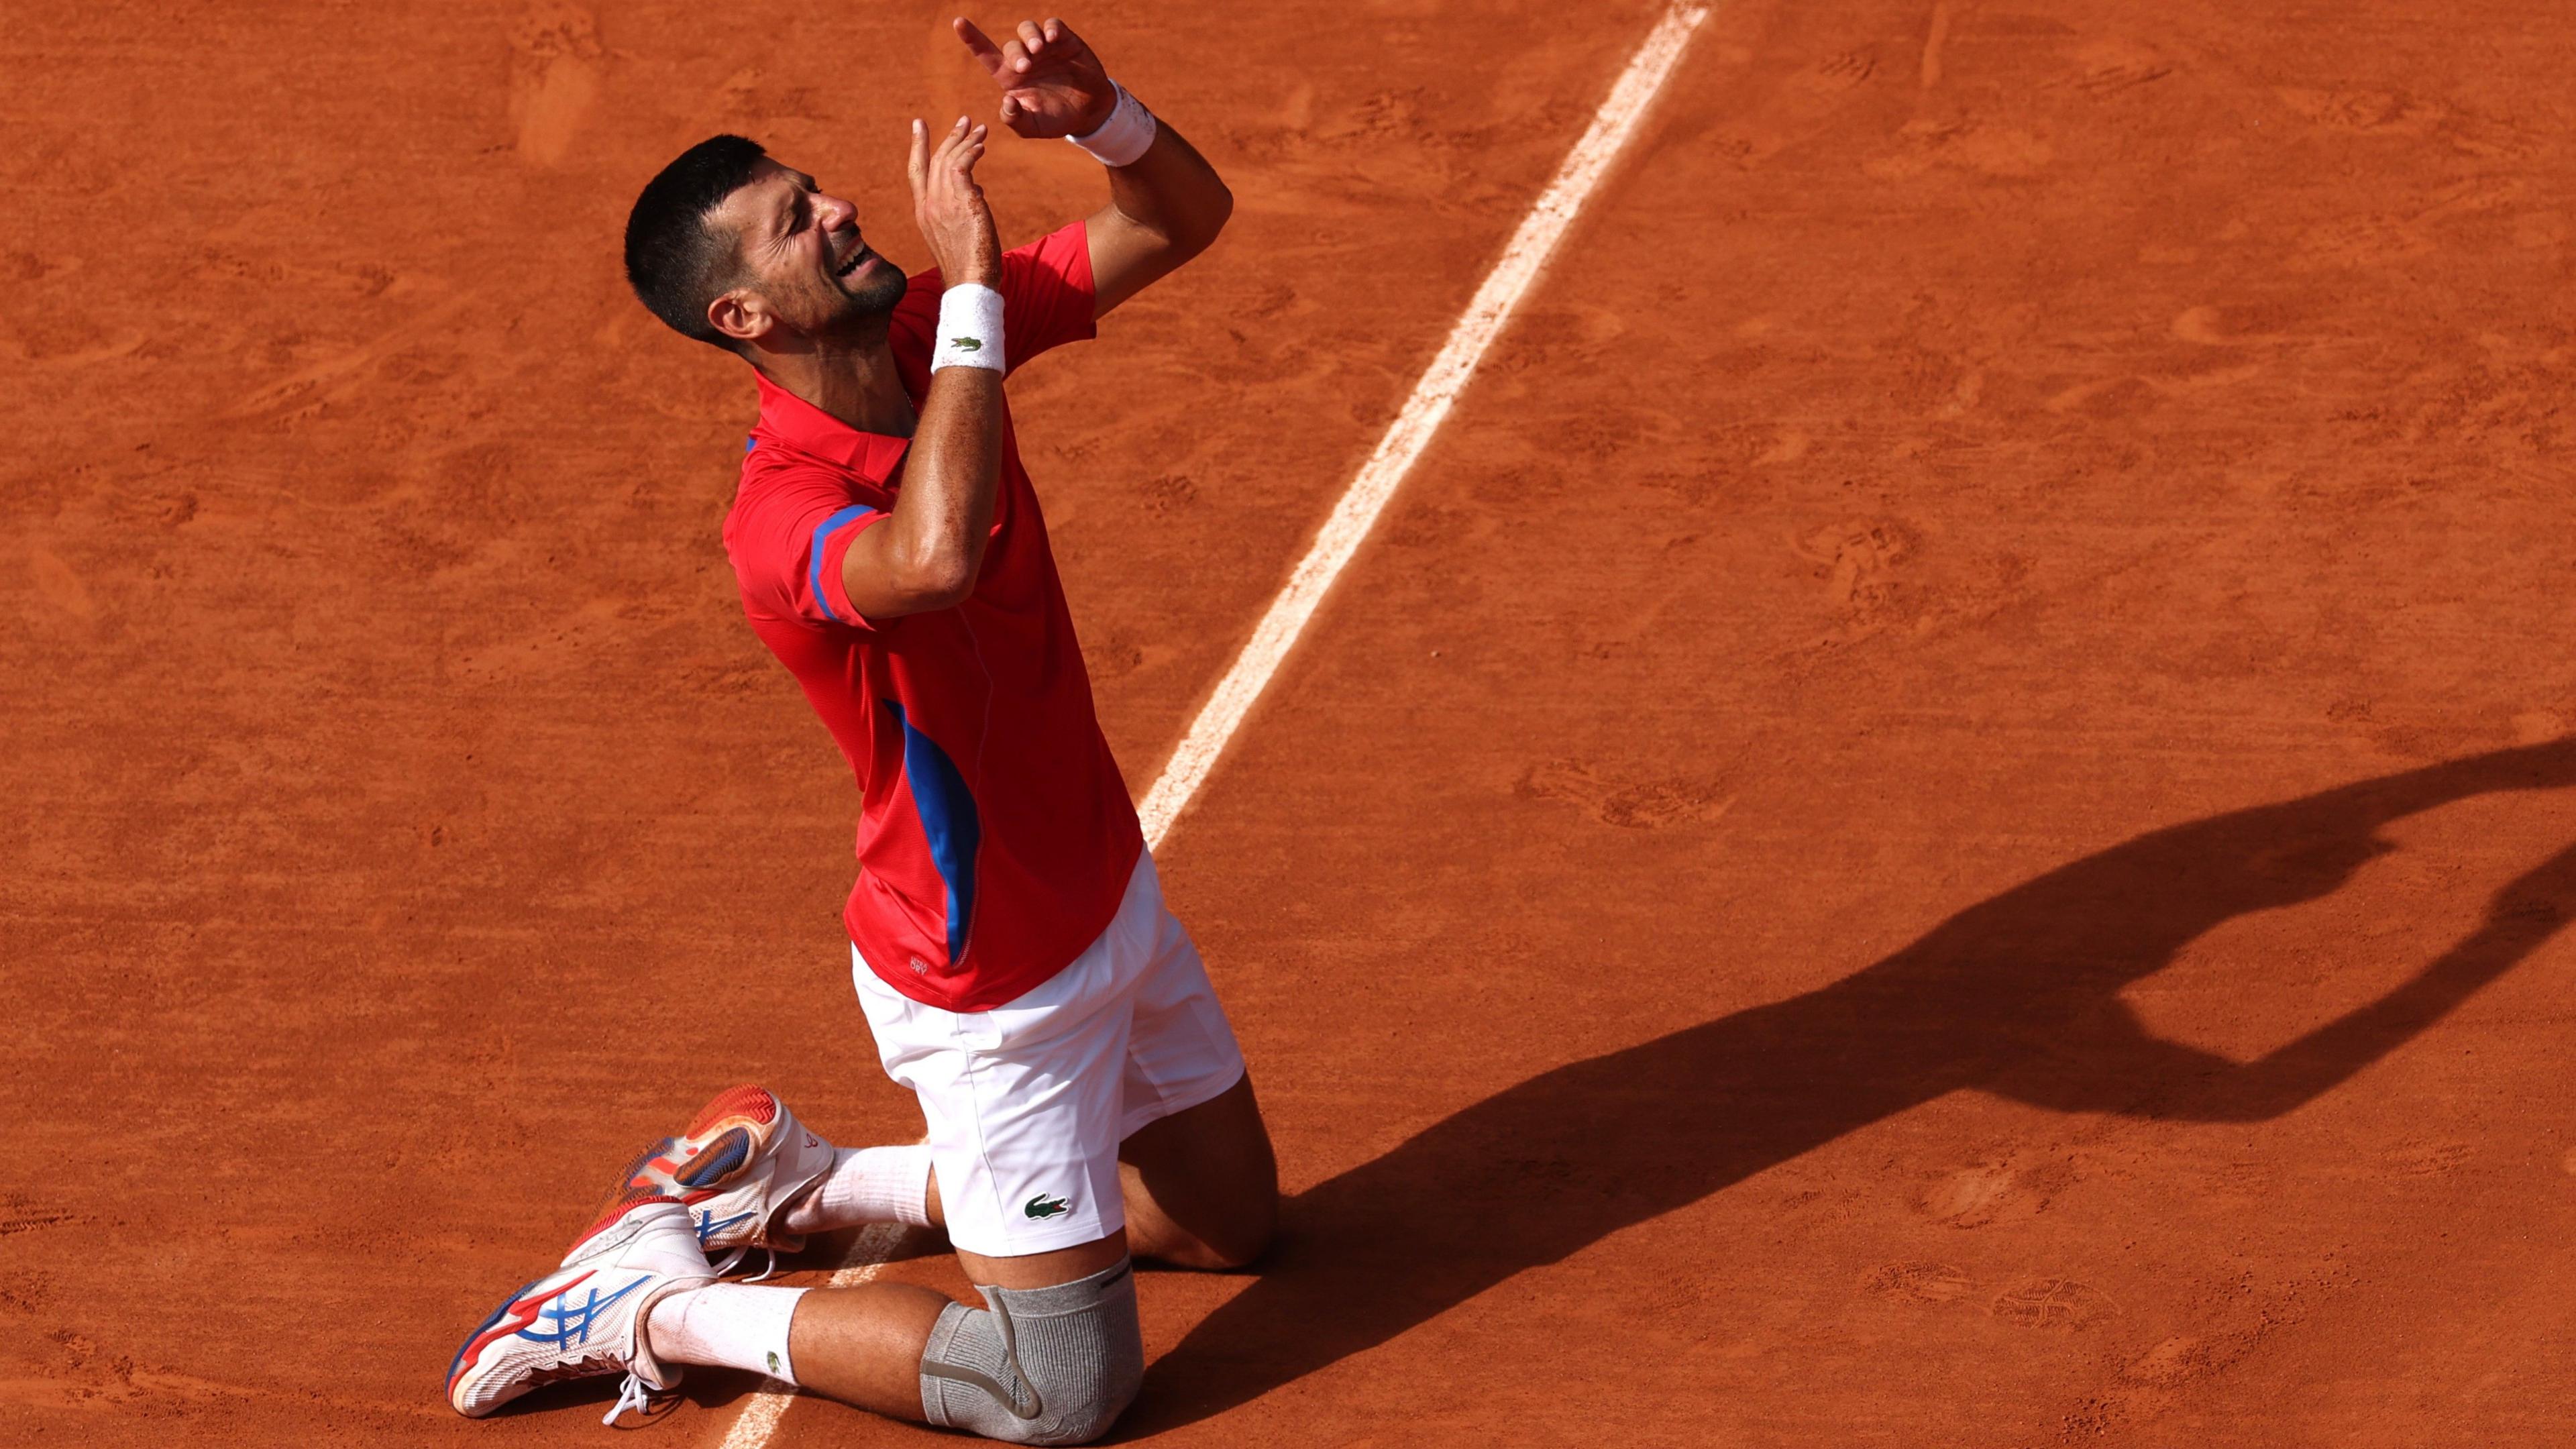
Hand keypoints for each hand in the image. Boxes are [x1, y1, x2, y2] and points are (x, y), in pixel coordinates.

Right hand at [907, 116, 1000, 287]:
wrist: (969, 284)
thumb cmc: (968, 266)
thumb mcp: (959, 233)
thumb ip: (962, 209)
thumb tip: (977, 192)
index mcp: (923, 212)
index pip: (916, 171)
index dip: (918, 145)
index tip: (919, 125)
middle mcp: (928, 204)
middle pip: (934, 159)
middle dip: (949, 136)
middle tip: (964, 120)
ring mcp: (943, 203)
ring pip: (949, 159)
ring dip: (966, 140)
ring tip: (980, 129)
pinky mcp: (961, 202)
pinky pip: (963, 166)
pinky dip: (971, 152)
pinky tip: (981, 146)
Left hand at [954, 16, 1115, 138]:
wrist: (1089, 112)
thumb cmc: (1057, 119)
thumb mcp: (1033, 127)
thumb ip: (1016, 119)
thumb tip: (1007, 100)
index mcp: (1011, 78)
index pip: (986, 54)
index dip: (971, 38)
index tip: (958, 22)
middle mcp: (1025, 59)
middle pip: (1011, 46)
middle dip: (1017, 53)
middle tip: (1026, 67)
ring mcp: (1044, 48)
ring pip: (1027, 29)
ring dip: (1030, 36)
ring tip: (1039, 49)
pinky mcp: (1064, 41)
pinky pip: (1052, 25)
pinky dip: (1050, 29)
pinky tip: (1052, 39)